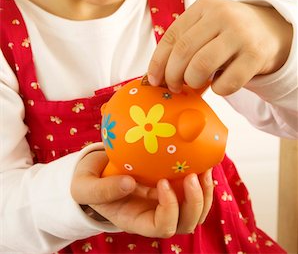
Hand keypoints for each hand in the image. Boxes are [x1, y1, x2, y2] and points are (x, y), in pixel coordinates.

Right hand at [71, 151, 212, 236]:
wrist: (96, 171)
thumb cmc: (90, 183)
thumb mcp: (86, 187)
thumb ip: (102, 190)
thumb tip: (129, 183)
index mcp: (136, 220)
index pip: (161, 227)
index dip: (168, 209)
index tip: (162, 182)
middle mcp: (155, 215)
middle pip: (185, 224)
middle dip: (194, 203)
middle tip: (191, 175)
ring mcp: (166, 202)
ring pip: (196, 212)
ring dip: (204, 194)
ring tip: (204, 170)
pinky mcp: (172, 187)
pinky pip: (195, 193)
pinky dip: (203, 182)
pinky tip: (202, 163)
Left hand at [148, 0, 292, 95]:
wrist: (270, 29)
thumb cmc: (228, 32)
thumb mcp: (208, 24)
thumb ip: (186, 41)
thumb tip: (158, 75)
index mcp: (204, 5)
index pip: (172, 35)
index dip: (158, 61)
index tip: (153, 79)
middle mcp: (222, 15)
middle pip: (184, 50)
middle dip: (172, 75)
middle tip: (173, 86)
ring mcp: (240, 34)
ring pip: (202, 65)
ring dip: (193, 81)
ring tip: (195, 83)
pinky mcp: (256, 55)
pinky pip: (227, 81)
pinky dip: (218, 89)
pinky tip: (218, 84)